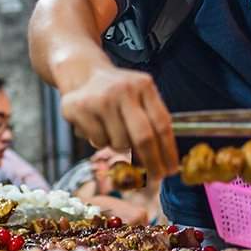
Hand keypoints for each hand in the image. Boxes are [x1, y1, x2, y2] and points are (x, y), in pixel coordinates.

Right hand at [57, 66, 178, 178]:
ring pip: (119, 143)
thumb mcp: (140, 95)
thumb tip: (164, 161)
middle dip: (152, 162)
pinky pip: (98, 141)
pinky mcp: (79, 108)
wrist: (83, 73)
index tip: (171, 169)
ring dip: (120, 147)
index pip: (162, 123)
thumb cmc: (118, 92)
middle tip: (156, 177)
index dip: (168, 150)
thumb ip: (152, 121)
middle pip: (143, 137)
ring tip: (114, 132)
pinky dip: (101, 141)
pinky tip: (97, 126)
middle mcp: (123, 90)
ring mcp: (100, 99)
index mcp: (144, 85)